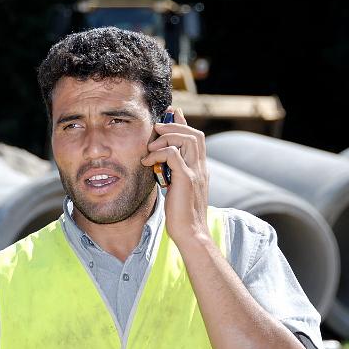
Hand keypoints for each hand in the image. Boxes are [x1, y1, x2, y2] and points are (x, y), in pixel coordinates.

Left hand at [141, 107, 209, 246]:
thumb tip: (159, 165)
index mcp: (200, 169)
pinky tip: (147, 162)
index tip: (170, 114)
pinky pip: (173, 155)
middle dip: (174, 125)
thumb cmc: (181, 216)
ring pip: (187, 139)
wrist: (191, 234)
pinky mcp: (186, 179)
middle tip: (156, 127)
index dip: (183, 123)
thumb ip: (173, 175)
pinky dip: (158, 154)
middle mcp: (201, 168)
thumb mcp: (177, 190)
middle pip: (194, 134)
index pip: (196, 138)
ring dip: (167, 137)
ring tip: (151, 147)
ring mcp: (195, 172)